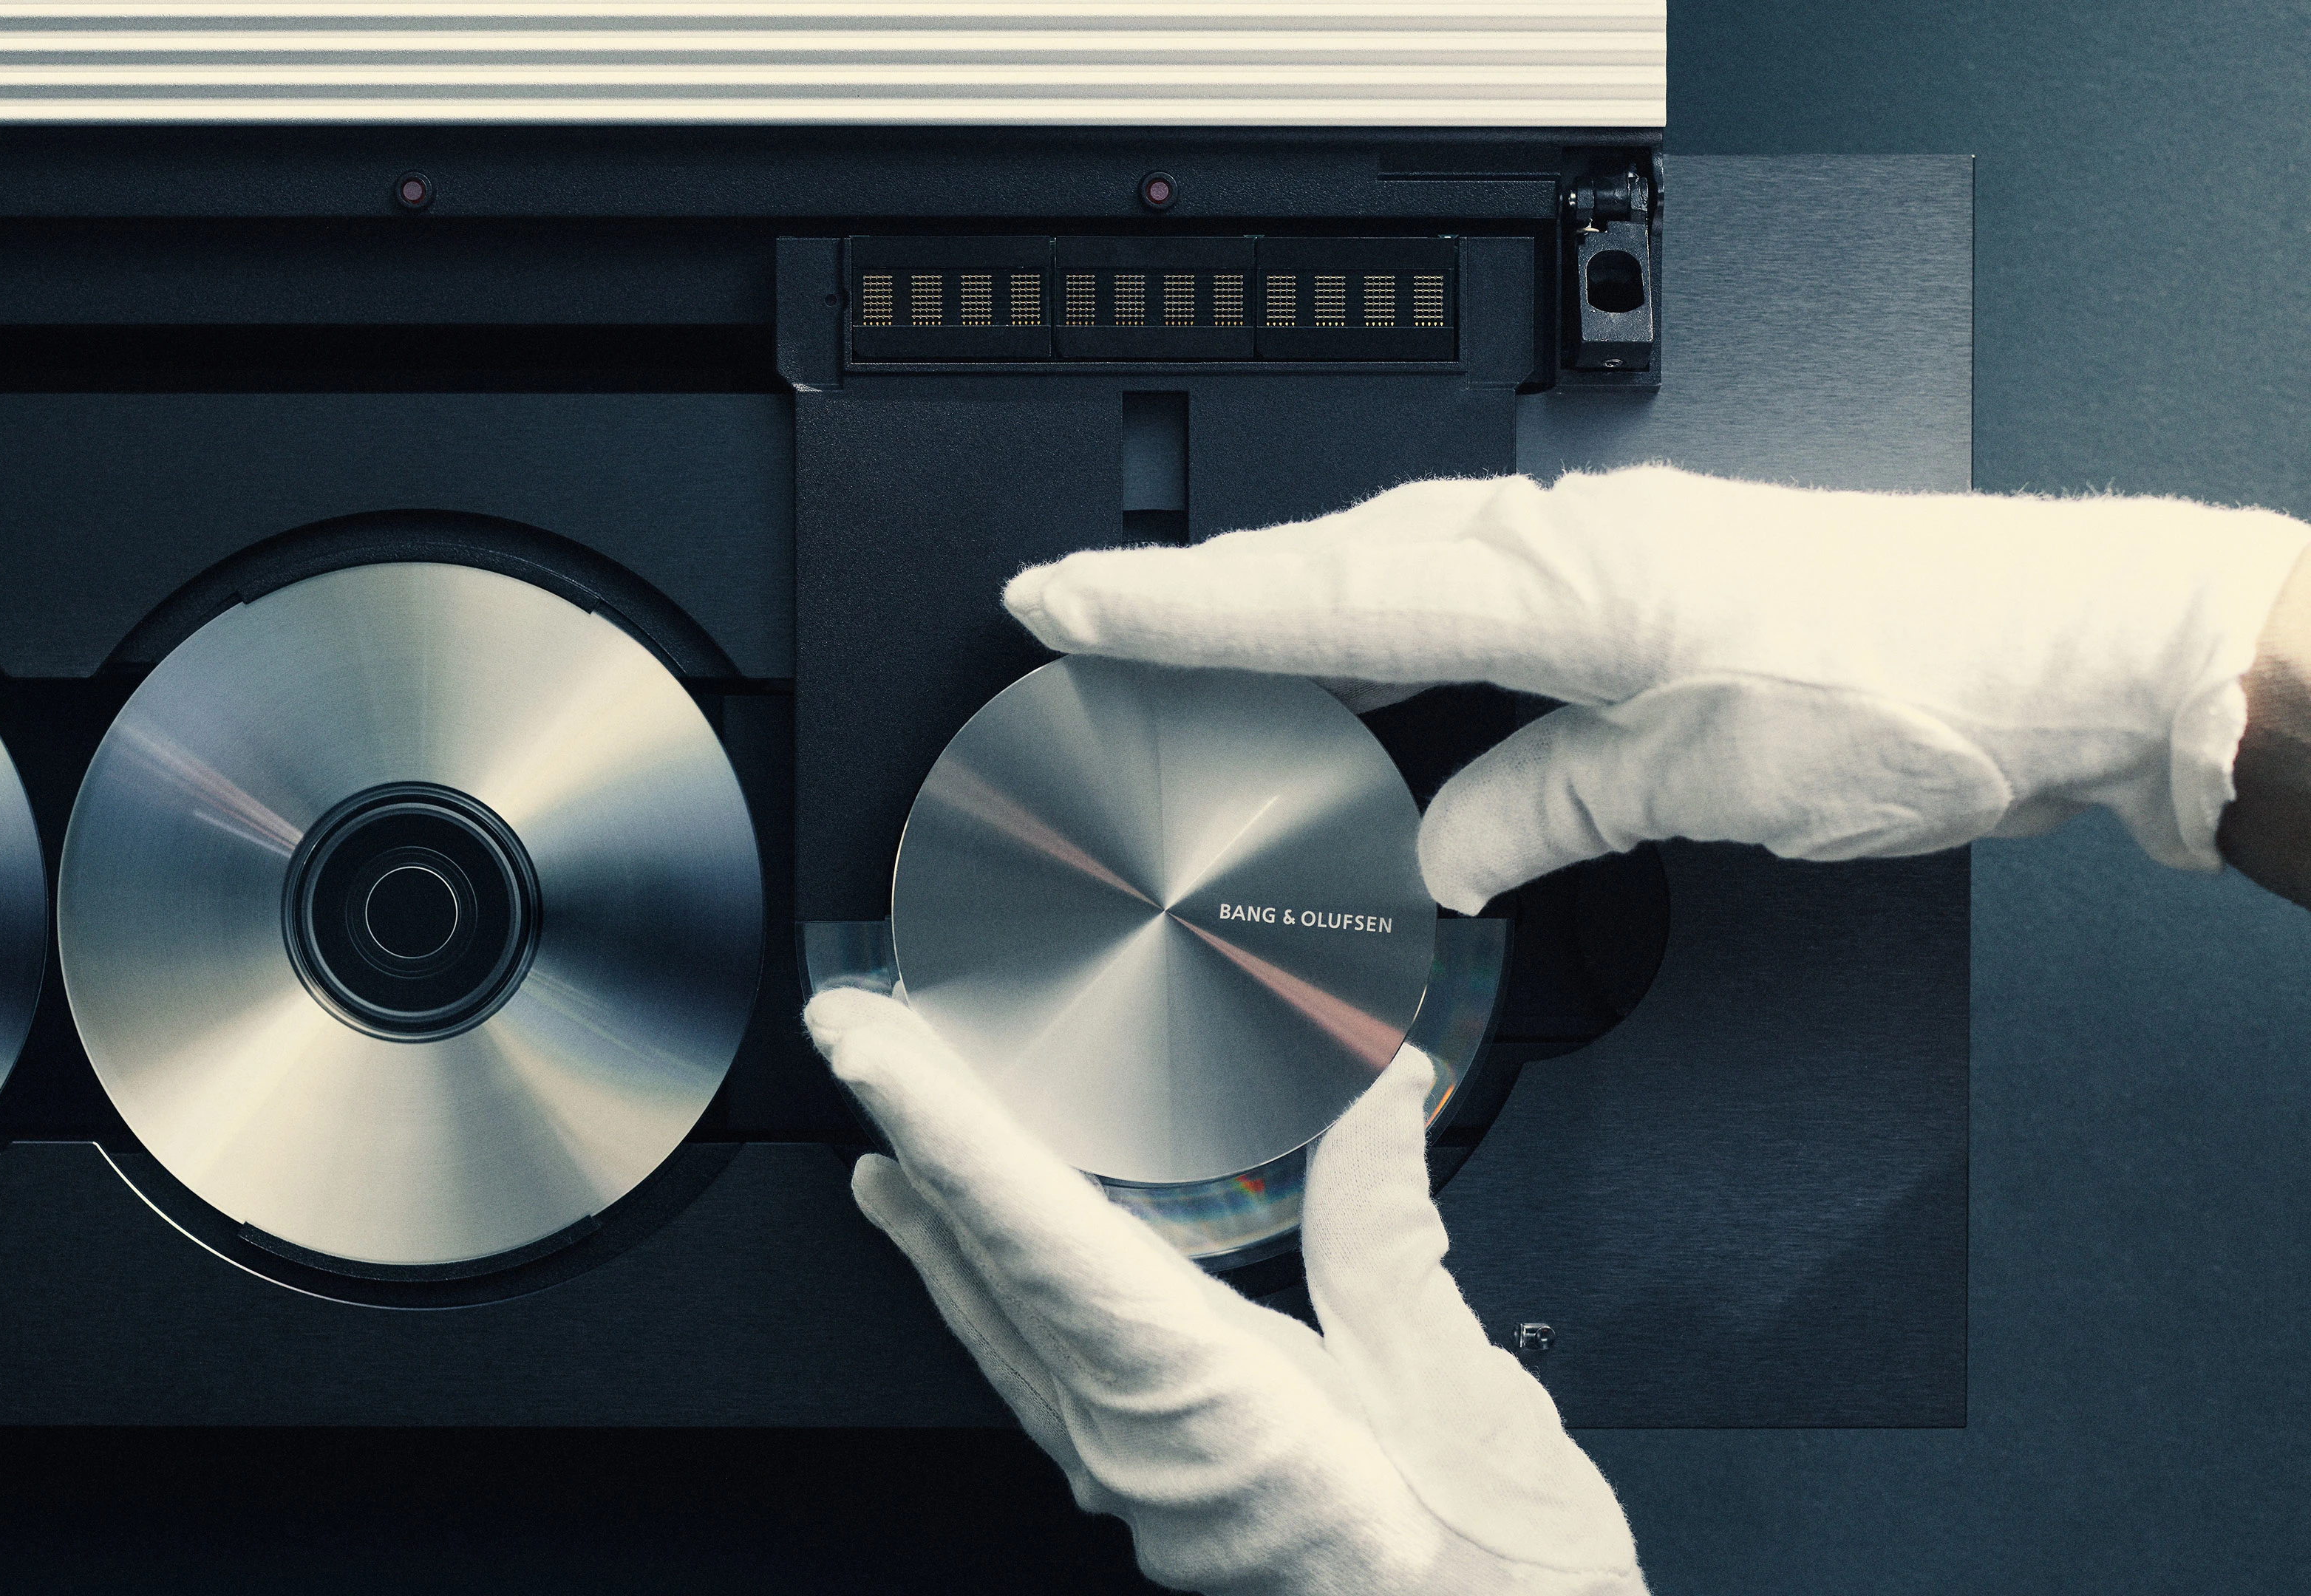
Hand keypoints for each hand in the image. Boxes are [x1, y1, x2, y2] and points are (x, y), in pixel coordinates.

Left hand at [806, 986, 1644, 1595]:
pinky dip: (1001, 1298)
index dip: (944, 1129)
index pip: (1035, 1239)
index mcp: (1210, 1416)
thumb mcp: (1466, 1397)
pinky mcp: (1162, 1505)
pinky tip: (991, 1272)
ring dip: (943, 1227)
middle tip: (856, 1041)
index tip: (869, 1049)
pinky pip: (1046, 1381)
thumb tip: (1375, 1094)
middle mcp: (1141, 1459)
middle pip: (994, 1274)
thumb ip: (1392, 1237)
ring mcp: (1140, 1492)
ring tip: (892, 1145)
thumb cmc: (1494, 1586)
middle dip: (919, 1144)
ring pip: (1005, 1332)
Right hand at [1003, 466, 2310, 911]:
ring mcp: (1589, 556)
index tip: (1062, 604)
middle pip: (1331, 567)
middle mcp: (1562, 546)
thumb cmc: (1914, 692)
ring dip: (1274, 616)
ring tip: (1169, 655)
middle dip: (1190, 600)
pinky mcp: (1623, 589)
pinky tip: (1351, 680)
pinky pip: (1454, 601)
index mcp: (1562, 579)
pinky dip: (1376, 636)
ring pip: (1386, 576)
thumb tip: (1427, 860)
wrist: (2058, 650)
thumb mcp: (1703, 778)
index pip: (1325, 592)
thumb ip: (1538, 809)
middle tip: (1070, 620)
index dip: (1178, 610)